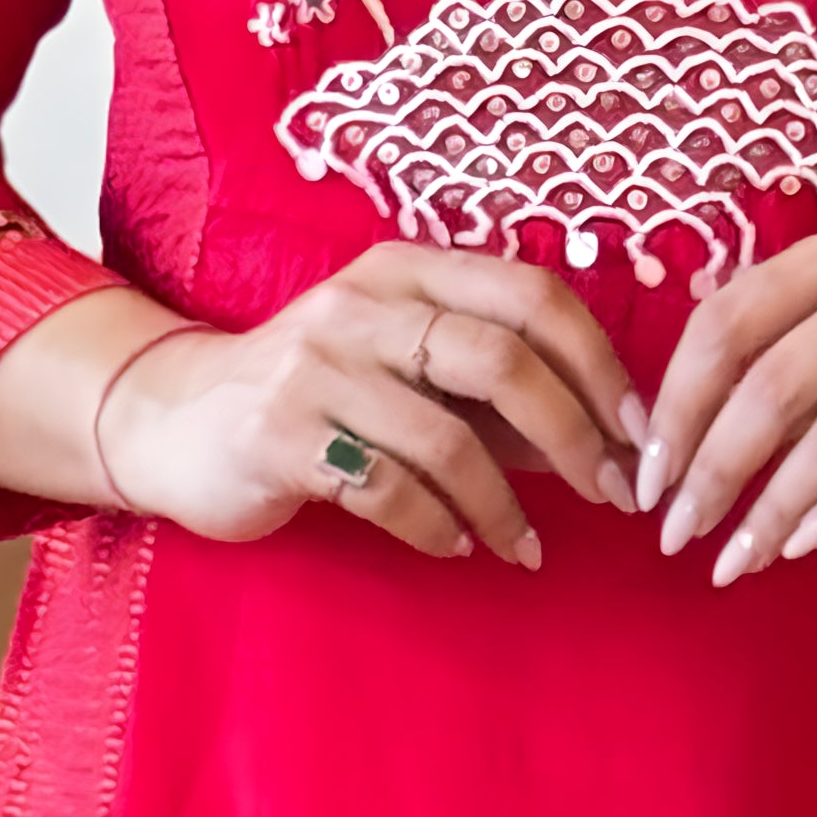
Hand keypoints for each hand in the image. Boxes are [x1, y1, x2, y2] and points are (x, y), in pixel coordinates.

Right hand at [91, 244, 642, 568]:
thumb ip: (498, 394)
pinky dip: (437, 526)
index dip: (599, 364)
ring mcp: (315, 365)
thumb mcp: (409, 371)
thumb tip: (609, 436)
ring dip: (504, 504)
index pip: (531, 294)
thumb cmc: (321, 396)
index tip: (639, 432)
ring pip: (446, 437)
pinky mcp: (279, 434)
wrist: (177, 423)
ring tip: (523, 545)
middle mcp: (362, 304)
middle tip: (612, 495)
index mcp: (407, 270)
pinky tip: (454, 546)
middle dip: (573, 435)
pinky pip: (387, 488)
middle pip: (501, 358)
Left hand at [636, 229, 816, 587]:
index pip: (724, 324)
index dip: (675, 403)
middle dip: (709, 470)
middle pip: (765, 387)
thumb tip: (680, 436)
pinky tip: (803, 546)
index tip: (648, 471)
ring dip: (768, 509)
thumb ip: (788, 352)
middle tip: (675, 532)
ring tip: (732, 560)